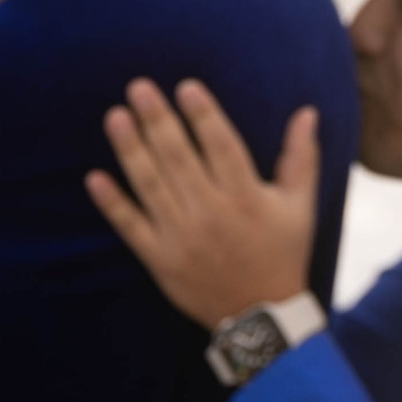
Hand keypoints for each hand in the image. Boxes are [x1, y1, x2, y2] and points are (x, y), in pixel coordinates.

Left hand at [86, 78, 317, 328]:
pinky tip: (94, 177)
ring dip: (131, 151)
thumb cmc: (282, 252)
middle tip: (139, 88)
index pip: (222, 147)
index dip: (204, 116)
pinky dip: (113, 204)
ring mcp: (182, 238)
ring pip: (151, 186)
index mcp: (246, 198)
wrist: (261, 315)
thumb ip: (300, 157)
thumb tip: (307, 112)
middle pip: (179, 159)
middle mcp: (211, 214)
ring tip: (115, 117)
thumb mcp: (299, 206)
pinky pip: (131, 227)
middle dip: (158, 121)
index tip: (186, 87)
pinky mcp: (160, 259)